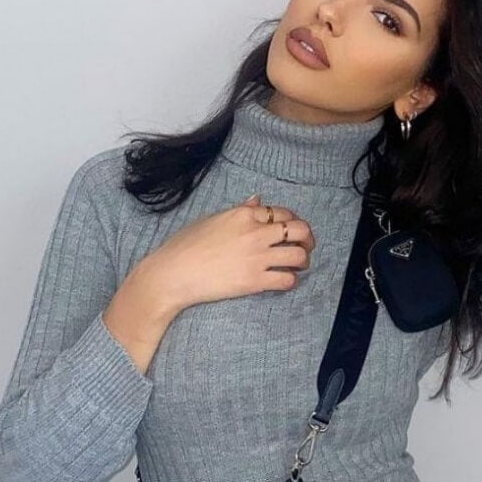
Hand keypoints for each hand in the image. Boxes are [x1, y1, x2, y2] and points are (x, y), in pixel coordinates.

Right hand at [144, 193, 315, 310]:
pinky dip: (291, 281)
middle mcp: (255, 232)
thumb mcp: (212, 220)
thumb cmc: (185, 246)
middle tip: (306, 246)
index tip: (292, 230)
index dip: (292, 221)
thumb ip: (239, 211)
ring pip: (299, 256)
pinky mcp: (255, 281)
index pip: (281, 212)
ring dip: (304, 261)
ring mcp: (257, 257)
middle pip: (299, 230)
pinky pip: (287, 280)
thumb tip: (257, 200)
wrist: (173, 274)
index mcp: (243, 214)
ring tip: (298, 266)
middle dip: (308, 238)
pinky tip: (285, 281)